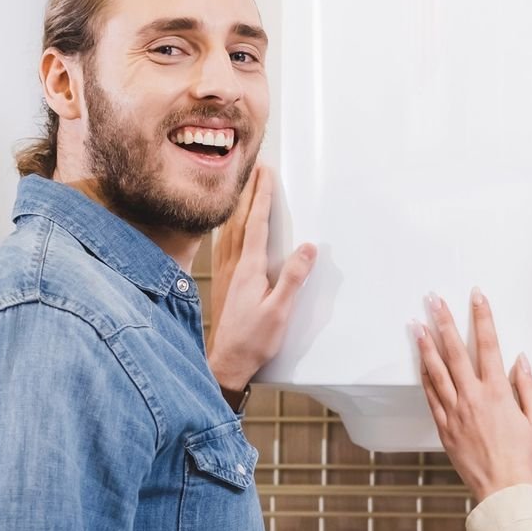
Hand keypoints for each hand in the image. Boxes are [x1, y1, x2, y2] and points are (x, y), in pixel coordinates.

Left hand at [207, 165, 316, 393]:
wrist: (225, 362)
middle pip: (240, 219)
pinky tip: (228, 226)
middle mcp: (233, 265)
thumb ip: (292, 278)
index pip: (256, 223)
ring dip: (238, 205)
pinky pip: (224, 243)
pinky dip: (229, 226)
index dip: (262, 196)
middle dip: (249, 191)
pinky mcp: (223, 282)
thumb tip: (308, 248)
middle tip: (256, 168)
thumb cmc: (253, 340)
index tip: (266, 173)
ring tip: (245, 187)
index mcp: (249, 268)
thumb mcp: (280, 311)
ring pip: (230, 229)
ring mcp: (225, 272)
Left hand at [413, 290, 531, 502]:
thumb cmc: (525, 458)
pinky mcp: (444, 428)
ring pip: (436, 371)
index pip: (488, 345)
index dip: (482, 317)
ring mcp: (455, 412)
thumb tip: (520, 360)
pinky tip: (420, 361)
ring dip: (426, 344)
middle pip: (455, 351)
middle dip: (444, 321)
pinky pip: (431, 396)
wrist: (504, 491)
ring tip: (417, 323)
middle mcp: (473, 397)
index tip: (476, 296)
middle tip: (434, 300)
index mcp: (498, 393)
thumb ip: (527, 386)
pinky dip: (424, 376)